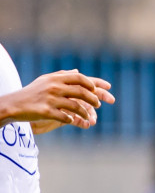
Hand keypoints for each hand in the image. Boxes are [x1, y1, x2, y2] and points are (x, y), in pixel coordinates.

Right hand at [0, 70, 114, 129]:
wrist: (14, 104)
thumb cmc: (33, 92)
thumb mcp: (46, 80)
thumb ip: (63, 76)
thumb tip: (77, 71)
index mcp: (56, 78)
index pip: (81, 79)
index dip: (94, 84)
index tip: (101, 90)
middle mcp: (54, 87)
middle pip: (82, 92)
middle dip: (94, 99)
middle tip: (98, 105)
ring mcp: (51, 99)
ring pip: (76, 106)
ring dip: (85, 113)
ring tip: (89, 117)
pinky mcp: (46, 111)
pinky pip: (66, 117)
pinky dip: (72, 119)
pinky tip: (73, 120)